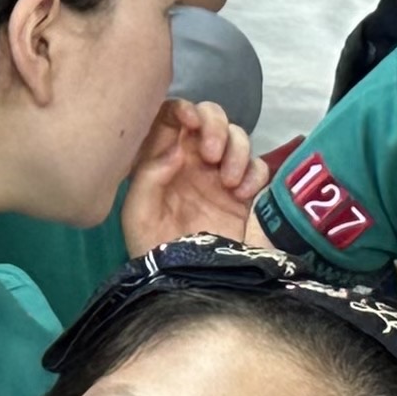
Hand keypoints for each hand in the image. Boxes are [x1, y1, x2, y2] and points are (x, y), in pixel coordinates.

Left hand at [120, 96, 263, 251]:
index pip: (171, 115)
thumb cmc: (154, 250)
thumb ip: (148, 175)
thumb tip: (177, 147)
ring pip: (238, 135)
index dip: (182, 108)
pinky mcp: (248, 195)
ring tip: (226, 182)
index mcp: (162, 159)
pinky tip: (240, 196)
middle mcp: (192, 161)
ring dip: (236, 149)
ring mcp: (221, 176)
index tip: (189, 121)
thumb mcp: (137, 214)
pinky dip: (253, 173)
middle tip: (209, 154)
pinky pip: (259, 166)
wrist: (189, 287)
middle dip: (214, 124)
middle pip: (210, 116)